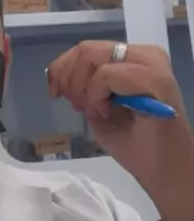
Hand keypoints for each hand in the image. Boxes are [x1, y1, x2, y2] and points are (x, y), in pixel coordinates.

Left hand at [47, 41, 193, 220]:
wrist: (164, 172)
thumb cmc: (136, 145)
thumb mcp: (98, 109)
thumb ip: (83, 88)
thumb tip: (61, 76)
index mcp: (134, 59)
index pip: (88, 49)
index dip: (62, 67)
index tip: (55, 92)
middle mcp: (144, 54)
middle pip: (87, 49)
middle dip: (68, 77)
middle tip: (75, 105)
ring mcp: (152, 64)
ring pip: (93, 56)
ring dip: (81, 87)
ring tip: (94, 111)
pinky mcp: (155, 79)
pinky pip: (105, 75)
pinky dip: (96, 95)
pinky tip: (106, 112)